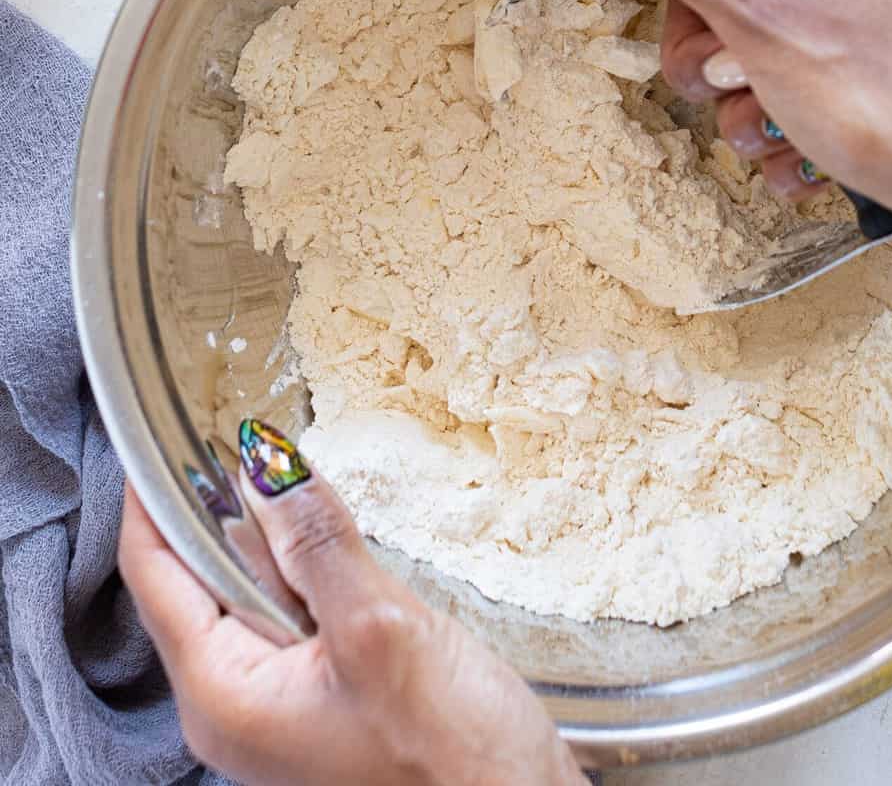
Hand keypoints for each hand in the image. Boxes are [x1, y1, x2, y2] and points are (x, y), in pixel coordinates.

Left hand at [118, 423, 584, 785]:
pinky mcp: (318, 701)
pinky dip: (299, 566)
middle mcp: (231, 707)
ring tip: (290, 469)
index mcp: (223, 695)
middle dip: (215, 504)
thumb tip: (265, 465)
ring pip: (246, 593)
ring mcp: (274, 708)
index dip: (153, 494)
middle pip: (194, 580)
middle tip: (250, 430)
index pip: (154, 572)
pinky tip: (330, 535)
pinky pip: (286, 616)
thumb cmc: (452, 755)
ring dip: (264, 532)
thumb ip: (316, 542)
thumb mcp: (381, 628)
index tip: (167, 424)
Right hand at [557, 0, 891, 259]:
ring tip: (776, 126)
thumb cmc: (891, 96)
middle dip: (706, 43)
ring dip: (745, 97)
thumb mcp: (755, 15)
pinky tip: (804, 153)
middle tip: (721, 80)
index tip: (673, 3)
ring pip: (755, 34)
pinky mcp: (875, 53)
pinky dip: (788, 119)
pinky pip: (799, 75)